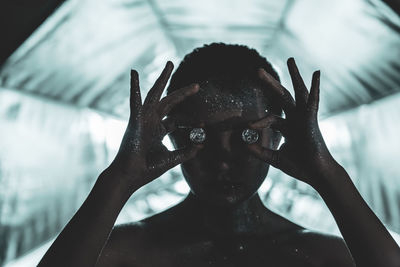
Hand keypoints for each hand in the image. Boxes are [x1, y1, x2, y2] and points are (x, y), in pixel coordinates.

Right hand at [109, 61, 201, 191]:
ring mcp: (143, 119)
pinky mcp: (135, 120)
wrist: (131, 176)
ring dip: (162, 79)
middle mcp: (151, 121)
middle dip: (183, 93)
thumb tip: (202, 145)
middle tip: (196, 85)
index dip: (191, 121)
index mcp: (159, 130)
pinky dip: (134, 87)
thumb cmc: (147, 169)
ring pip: (155, 94)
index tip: (202, 124)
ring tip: (170, 64)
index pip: (178, 120)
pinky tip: (134, 73)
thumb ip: (186, 151)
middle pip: (169, 102)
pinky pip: (134, 100)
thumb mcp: (171, 158)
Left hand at [247, 58, 337, 187]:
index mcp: (288, 127)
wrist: (317, 175)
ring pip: (298, 93)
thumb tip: (244, 145)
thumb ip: (260, 151)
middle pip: (282, 97)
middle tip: (257, 71)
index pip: (270, 118)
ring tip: (290, 59)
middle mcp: (296, 119)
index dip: (258, 122)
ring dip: (294, 76)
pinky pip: (313, 102)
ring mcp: (305, 118)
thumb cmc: (300, 167)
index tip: (248, 126)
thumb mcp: (275, 159)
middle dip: (270, 84)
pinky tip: (317, 74)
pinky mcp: (311, 121)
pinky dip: (315, 88)